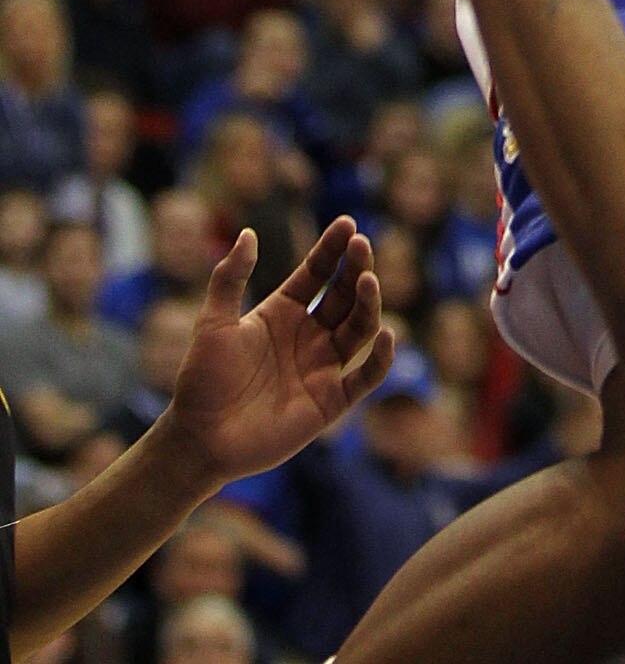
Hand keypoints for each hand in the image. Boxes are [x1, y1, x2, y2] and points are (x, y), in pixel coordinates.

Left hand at [161, 219, 392, 487]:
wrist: (199, 440)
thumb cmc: (202, 381)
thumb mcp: (213, 323)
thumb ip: (230, 279)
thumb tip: (248, 232)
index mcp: (283, 312)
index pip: (317, 272)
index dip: (332, 249)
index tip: (347, 224)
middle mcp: (308, 335)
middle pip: (344, 294)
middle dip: (355, 268)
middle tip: (361, 245)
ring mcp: (321, 368)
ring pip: (358, 328)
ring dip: (368, 303)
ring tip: (368, 280)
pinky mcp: (330, 402)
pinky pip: (365, 378)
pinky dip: (380, 359)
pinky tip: (385, 335)